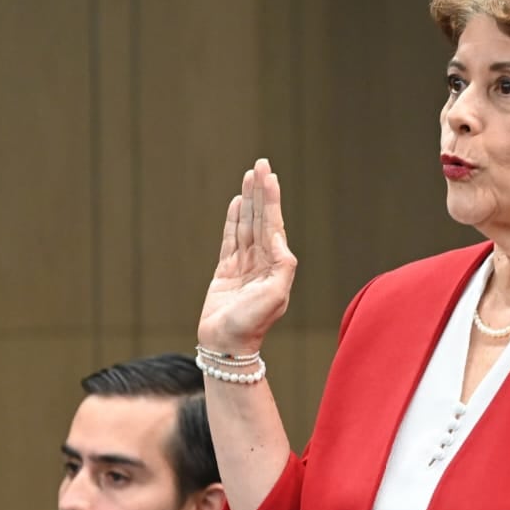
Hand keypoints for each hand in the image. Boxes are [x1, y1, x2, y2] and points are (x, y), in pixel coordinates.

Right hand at [198, 158, 297, 352]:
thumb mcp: (275, 296)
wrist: (226, 345)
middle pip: (261, 218)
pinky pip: (231, 239)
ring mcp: (244, 266)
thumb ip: (282, 267)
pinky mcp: (226, 272)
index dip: (272, 200)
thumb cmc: (252, 324)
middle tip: (260, 164)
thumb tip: (279, 239)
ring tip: (249, 176)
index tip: (269, 176)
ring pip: (247, 225)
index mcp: (276, 266)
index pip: (274, 225)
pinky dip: (234, 220)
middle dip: (261, 192)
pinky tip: (236, 203)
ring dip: (248, 200)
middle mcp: (262, 262)